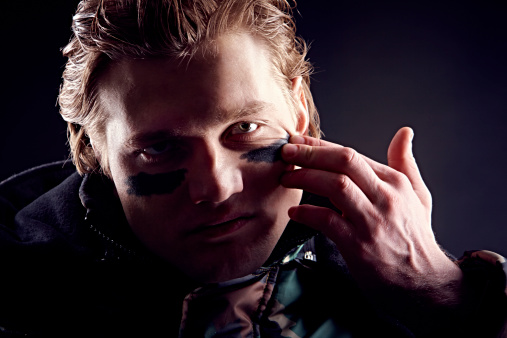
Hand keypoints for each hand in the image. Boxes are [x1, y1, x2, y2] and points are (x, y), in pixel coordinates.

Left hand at [280, 127, 461, 292]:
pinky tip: (295, 212)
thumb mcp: (418, 195)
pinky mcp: (359, 246)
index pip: (351, 154)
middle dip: (310, 153)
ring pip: (335, 186)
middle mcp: (384, 197)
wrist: (425, 282)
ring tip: (287, 179)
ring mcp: (372, 221)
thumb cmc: (415, 238)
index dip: (320, 145)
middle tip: (286, 152)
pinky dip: (307, 214)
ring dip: (305, 178)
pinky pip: (328, 221)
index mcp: (394, 182)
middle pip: (343, 162)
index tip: (298, 140)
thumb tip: (405, 133)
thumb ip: (406, 163)